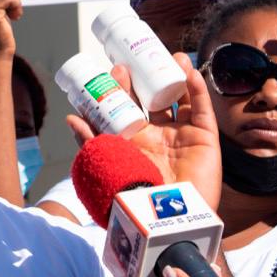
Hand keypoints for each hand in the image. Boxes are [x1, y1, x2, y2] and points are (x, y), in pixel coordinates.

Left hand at [67, 54, 221, 209]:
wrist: (166, 220)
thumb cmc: (134, 196)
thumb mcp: (108, 165)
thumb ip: (90, 142)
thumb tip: (70, 118)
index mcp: (136, 142)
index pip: (129, 107)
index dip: (123, 88)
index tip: (114, 69)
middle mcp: (160, 136)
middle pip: (154, 99)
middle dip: (146, 78)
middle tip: (138, 59)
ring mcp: (183, 137)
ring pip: (182, 98)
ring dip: (176, 76)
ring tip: (170, 56)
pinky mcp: (206, 140)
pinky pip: (203, 110)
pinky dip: (197, 89)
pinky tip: (188, 72)